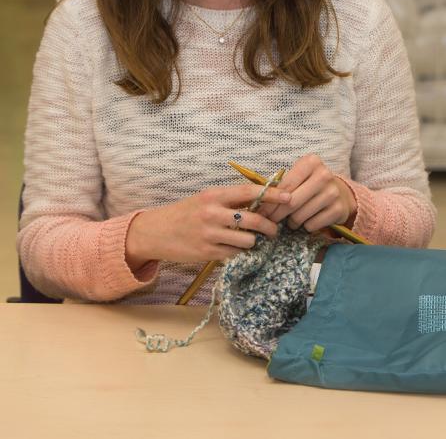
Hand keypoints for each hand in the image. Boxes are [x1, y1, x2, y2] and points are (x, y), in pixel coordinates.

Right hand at [125, 184, 290, 269]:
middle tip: (274, 229)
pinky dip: (240, 252)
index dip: (272, 194)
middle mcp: (212, 213)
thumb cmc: (186, 213)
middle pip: (253, 220)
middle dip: (269, 226)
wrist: (156, 232)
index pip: (249, 192)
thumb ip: (231, 199)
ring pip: (247, 240)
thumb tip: (263, 199)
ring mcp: (210, 234)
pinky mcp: (207, 253)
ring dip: (254, 241)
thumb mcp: (206, 198)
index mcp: (214, 195)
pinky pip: (235, 254)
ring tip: (251, 239)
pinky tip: (236, 249)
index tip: (289, 197)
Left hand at [258, 154, 355, 232]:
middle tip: (270, 220)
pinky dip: (306, 226)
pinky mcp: (338, 209)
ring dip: (292, 222)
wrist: (341, 193)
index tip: (261, 211)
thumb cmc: (311, 184)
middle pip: (291, 202)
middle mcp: (324, 175)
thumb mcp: (299, 177)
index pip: (285, 184)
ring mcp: (333, 193)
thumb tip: (258, 202)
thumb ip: (282, 185)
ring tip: (292, 220)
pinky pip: (312, 225)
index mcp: (312, 162)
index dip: (270, 201)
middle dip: (277, 214)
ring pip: (300, 216)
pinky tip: (307, 221)